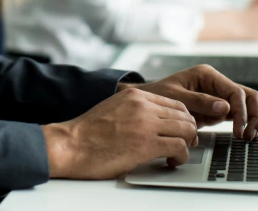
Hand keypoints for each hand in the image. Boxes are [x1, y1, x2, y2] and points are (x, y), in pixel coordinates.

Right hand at [42, 88, 198, 178]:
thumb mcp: (113, 108)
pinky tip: (171, 162)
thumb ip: (134, 110)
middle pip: (184, 115)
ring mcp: (145, 124)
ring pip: (186, 129)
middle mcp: (143, 105)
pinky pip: (179, 147)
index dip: (183, 119)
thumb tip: (153, 122)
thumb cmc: (87, 133)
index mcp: (135, 95)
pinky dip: (180, 157)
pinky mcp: (146, 144)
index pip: (175, 102)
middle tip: (182, 145)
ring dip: (186, 144)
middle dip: (188, 132)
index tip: (181, 131)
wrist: (70, 144)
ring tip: (176, 154)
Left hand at [123, 65, 257, 139]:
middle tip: (248, 136)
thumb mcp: (175, 97)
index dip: (242, 111)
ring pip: (248, 104)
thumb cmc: (157, 95)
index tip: (239, 130)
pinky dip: (252, 120)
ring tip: (251, 137)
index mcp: (207, 75)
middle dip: (253, 115)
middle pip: (248, 96)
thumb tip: (225, 108)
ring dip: (254, 119)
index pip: (235, 91)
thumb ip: (199, 101)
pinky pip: (239, 113)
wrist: (146, 101)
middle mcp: (216, 83)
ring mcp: (219, 95)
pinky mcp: (218, 108)